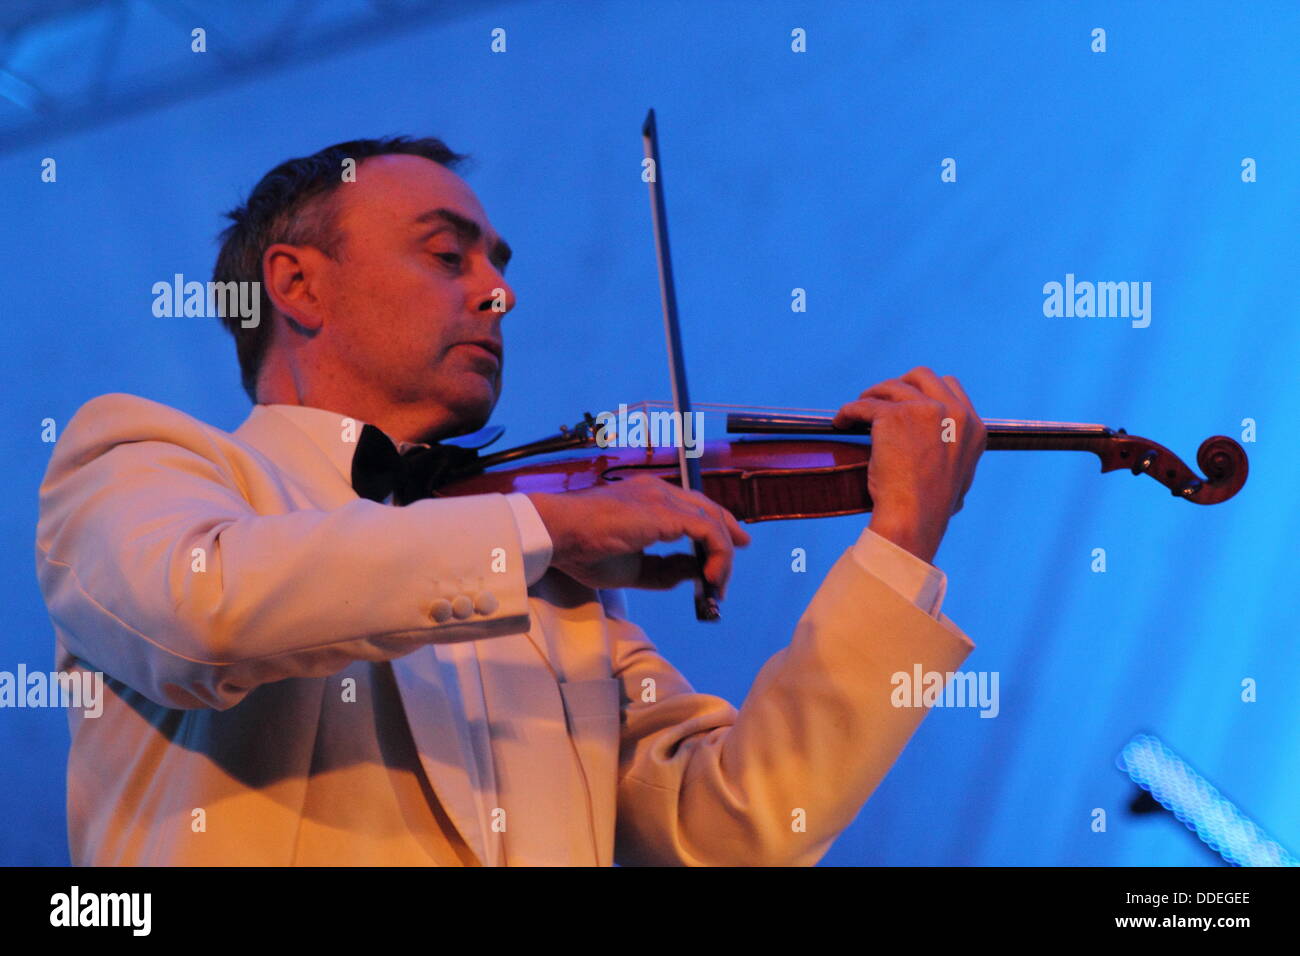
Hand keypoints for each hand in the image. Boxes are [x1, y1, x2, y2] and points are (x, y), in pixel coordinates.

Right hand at [525, 475, 751, 593]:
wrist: (558, 533)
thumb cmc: (581, 550)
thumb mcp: (632, 568)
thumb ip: (664, 570)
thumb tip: (694, 573)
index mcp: (646, 498)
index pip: (690, 507)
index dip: (713, 526)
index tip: (725, 548)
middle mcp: (658, 492)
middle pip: (707, 508)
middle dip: (728, 533)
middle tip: (740, 552)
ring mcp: (663, 498)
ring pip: (712, 520)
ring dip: (722, 554)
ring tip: (718, 582)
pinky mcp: (666, 513)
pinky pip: (707, 531)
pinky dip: (716, 554)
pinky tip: (709, 577)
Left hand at [834, 367, 985, 563]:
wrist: (914, 516)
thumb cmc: (932, 508)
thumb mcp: (961, 477)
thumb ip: (955, 454)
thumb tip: (943, 450)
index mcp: (973, 426)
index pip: (950, 386)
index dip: (925, 389)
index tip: (908, 400)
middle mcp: (952, 412)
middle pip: (922, 375)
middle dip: (899, 383)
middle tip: (882, 400)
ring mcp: (924, 410)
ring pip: (891, 387)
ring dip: (873, 396)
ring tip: (859, 411)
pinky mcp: (893, 416)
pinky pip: (864, 405)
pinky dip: (849, 411)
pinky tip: (842, 422)